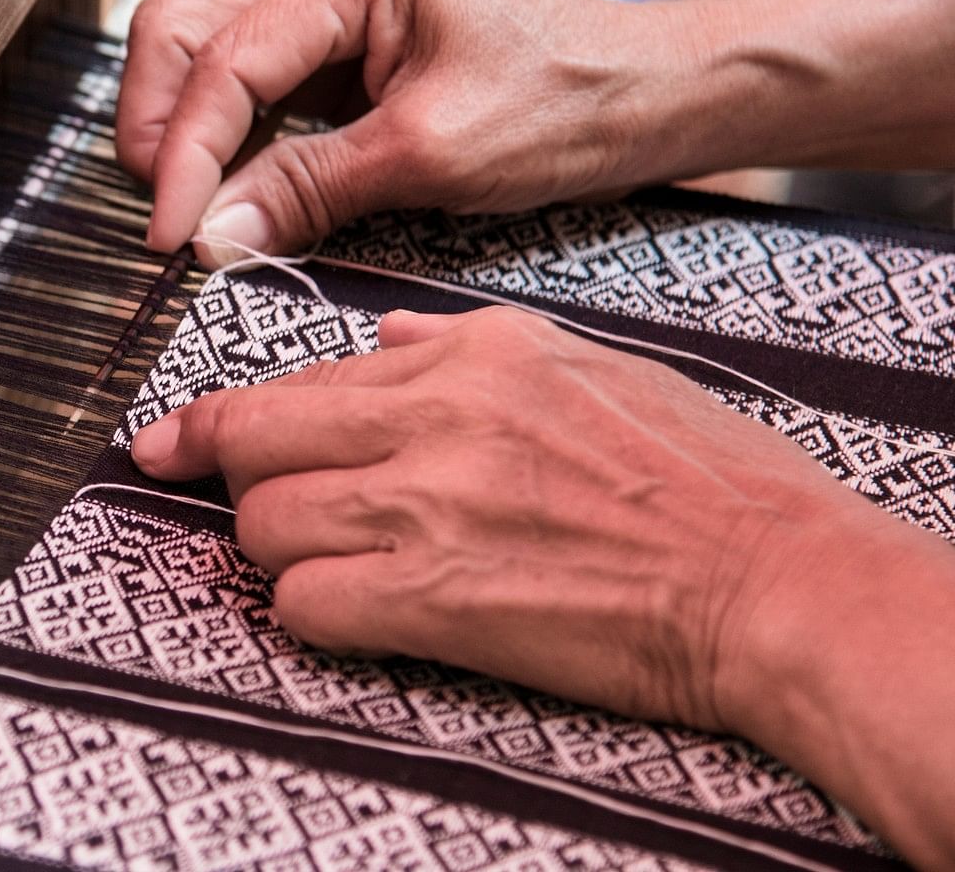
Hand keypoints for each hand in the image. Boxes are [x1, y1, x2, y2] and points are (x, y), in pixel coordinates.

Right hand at [117, 0, 706, 263]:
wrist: (649, 95)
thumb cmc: (567, 108)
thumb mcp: (434, 158)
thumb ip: (310, 190)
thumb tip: (207, 240)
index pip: (223, 59)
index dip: (182, 155)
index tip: (170, 240)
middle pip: (182, 32)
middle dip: (160, 128)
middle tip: (172, 223)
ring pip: (201, 52)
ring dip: (184, 133)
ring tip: (196, 215)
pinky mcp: (336, 39)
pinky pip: (247, 81)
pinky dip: (227, 137)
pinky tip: (235, 192)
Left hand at [127, 305, 954, 735]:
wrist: (778, 579)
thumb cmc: (709, 481)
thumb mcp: (591, 366)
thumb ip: (470, 346)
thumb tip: (386, 340)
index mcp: (474, 357)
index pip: (302, 376)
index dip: (221, 416)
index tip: (176, 438)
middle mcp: (438, 418)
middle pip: (256, 438)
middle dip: (221, 473)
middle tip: (212, 497)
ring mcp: (430, 507)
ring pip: (267, 524)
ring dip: (277, 554)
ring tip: (326, 566)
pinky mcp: (437, 597)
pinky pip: (308, 604)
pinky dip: (310, 615)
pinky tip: (351, 615)